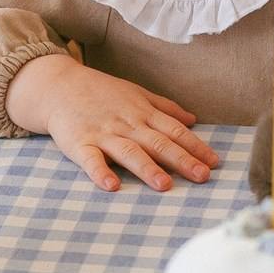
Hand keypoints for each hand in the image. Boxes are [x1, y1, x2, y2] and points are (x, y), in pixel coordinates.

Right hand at [6, 55, 220, 191]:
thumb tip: (193, 119)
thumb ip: (165, 108)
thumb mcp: (136, 93)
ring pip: (129, 151)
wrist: (59, 86)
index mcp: (142, 112)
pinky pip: (91, 160)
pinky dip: (101, 173)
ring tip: (165, 185)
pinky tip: (112, 186)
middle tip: (202, 177)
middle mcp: (126, 123)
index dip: (195, 146)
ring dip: (147, 168)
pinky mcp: (80, 143)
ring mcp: (103, 133)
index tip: (214, 162)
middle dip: (181, 160)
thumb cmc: (101, 92)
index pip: (174, 130)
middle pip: (158, 142)